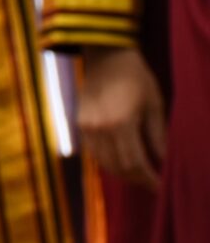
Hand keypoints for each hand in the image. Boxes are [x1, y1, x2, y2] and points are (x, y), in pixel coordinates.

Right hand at [78, 48, 167, 192]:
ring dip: (122, 173)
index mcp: (121, 123)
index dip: (149, 179)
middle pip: (118, 167)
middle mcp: (100, 128)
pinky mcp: (79, 122)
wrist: (105, 55)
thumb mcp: (154, 105)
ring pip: (103, 162)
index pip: (135, 163)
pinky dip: (108, 162)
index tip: (162, 187)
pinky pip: (94, 152)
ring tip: (138, 175)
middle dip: (137, 179)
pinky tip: (121, 161)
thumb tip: (163, 162)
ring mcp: (86, 126)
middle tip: (152, 184)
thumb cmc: (136, 78)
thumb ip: (157, 136)